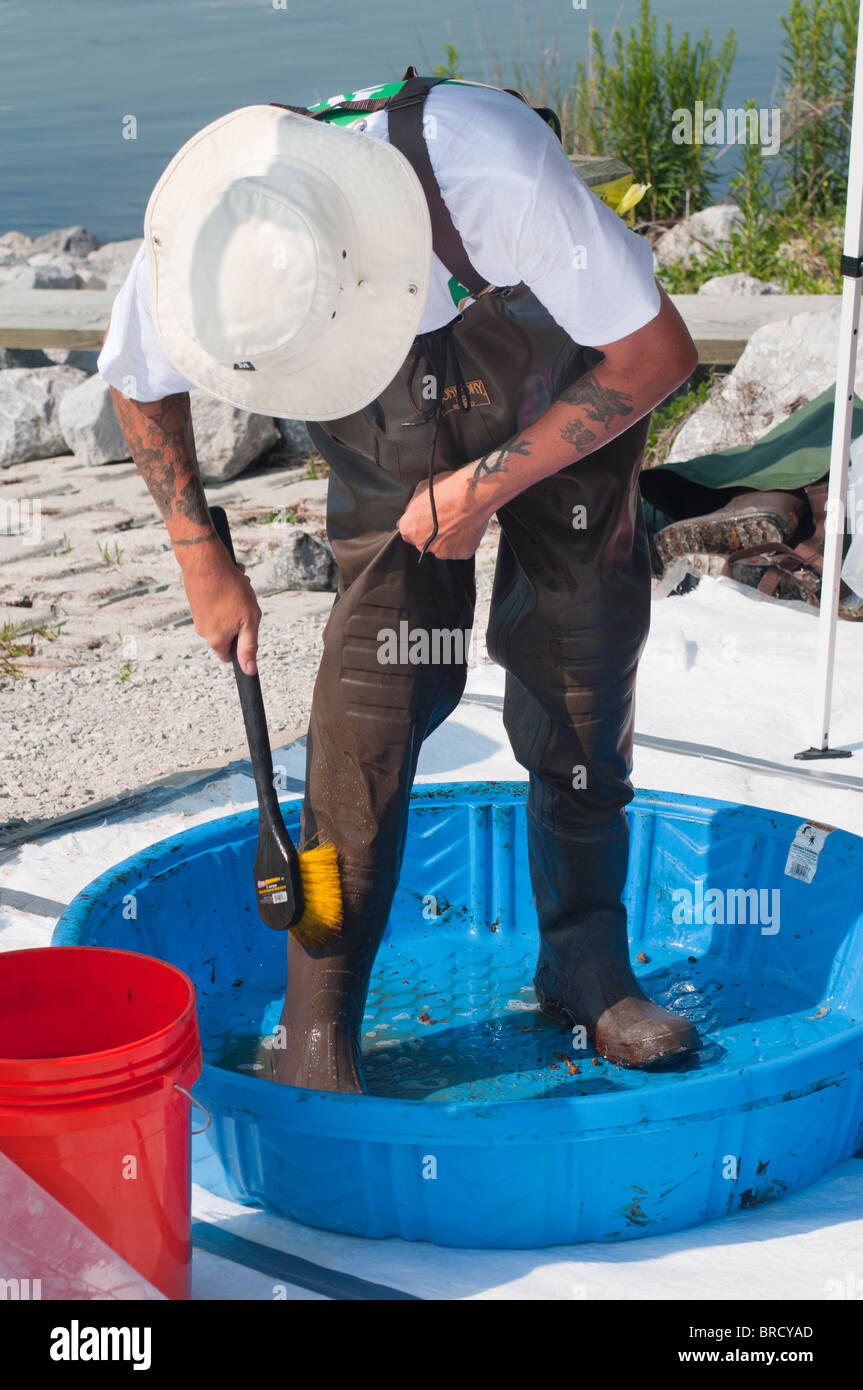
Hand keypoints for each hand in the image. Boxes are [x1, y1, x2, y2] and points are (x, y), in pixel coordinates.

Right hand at [176, 539, 261, 674]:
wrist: (204, 562)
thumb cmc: (229, 590)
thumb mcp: (249, 620)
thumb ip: (249, 647)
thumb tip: (249, 671)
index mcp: (216, 640)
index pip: (230, 656)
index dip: (242, 643)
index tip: (247, 627)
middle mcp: (203, 631)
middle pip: (229, 632)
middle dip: (240, 618)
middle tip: (245, 601)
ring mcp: (198, 616)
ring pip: (224, 614)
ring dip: (235, 602)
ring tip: (238, 586)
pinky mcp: (196, 602)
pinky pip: (216, 602)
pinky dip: (225, 592)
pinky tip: (229, 579)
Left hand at [397, 469, 490, 559]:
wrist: (473, 496)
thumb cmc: (448, 489)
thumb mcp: (421, 490)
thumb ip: (413, 506)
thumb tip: (413, 510)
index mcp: (408, 529)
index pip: (409, 531)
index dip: (419, 523)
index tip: (428, 517)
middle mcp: (422, 544)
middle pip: (424, 542)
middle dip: (432, 532)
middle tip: (444, 518)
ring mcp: (442, 551)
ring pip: (442, 547)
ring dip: (448, 538)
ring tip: (458, 521)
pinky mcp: (460, 554)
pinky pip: (460, 549)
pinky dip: (463, 541)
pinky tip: (467, 527)